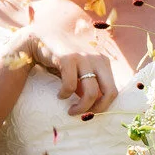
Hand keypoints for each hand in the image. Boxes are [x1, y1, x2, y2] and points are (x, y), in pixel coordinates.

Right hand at [16, 0, 118, 116]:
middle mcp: (97, 58)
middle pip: (110, 92)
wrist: (41, 38)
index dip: (104, 105)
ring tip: (70, 110)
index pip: (113, 90)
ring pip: (91, 92)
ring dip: (80, 107)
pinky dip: (64, 94)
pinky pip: (70, 85)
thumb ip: (88, 85)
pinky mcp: (68, 58)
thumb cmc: (61, 59)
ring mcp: (84, 57)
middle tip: (84, 115)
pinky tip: (59, 95)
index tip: (90, 111)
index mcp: (103, 62)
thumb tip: (95, 105)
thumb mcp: (79, 72)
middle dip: (98, 109)